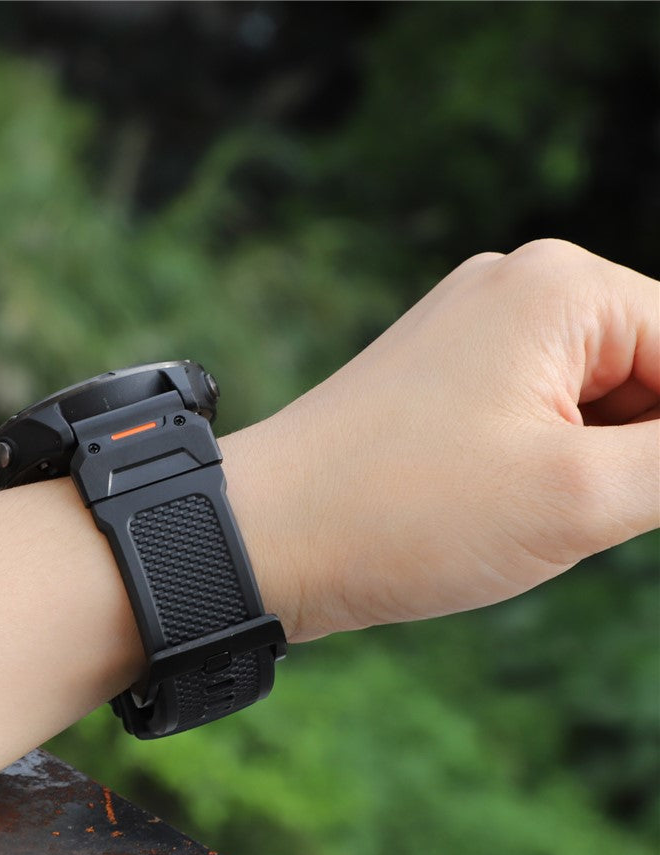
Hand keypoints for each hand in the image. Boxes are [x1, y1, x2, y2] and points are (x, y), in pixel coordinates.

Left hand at [224, 239, 658, 640]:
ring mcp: (469, 333)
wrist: (262, 538)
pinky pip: (536, 418)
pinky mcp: (440, 381)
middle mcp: (515, 289)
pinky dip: (546, 471)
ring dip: (589, 473)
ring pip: (594, 405)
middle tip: (565, 520)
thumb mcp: (585, 496)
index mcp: (562, 287)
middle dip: (636, 460)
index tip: (621, 502)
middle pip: (651, 373)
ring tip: (509, 516)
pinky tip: (488, 510)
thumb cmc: (406, 513)